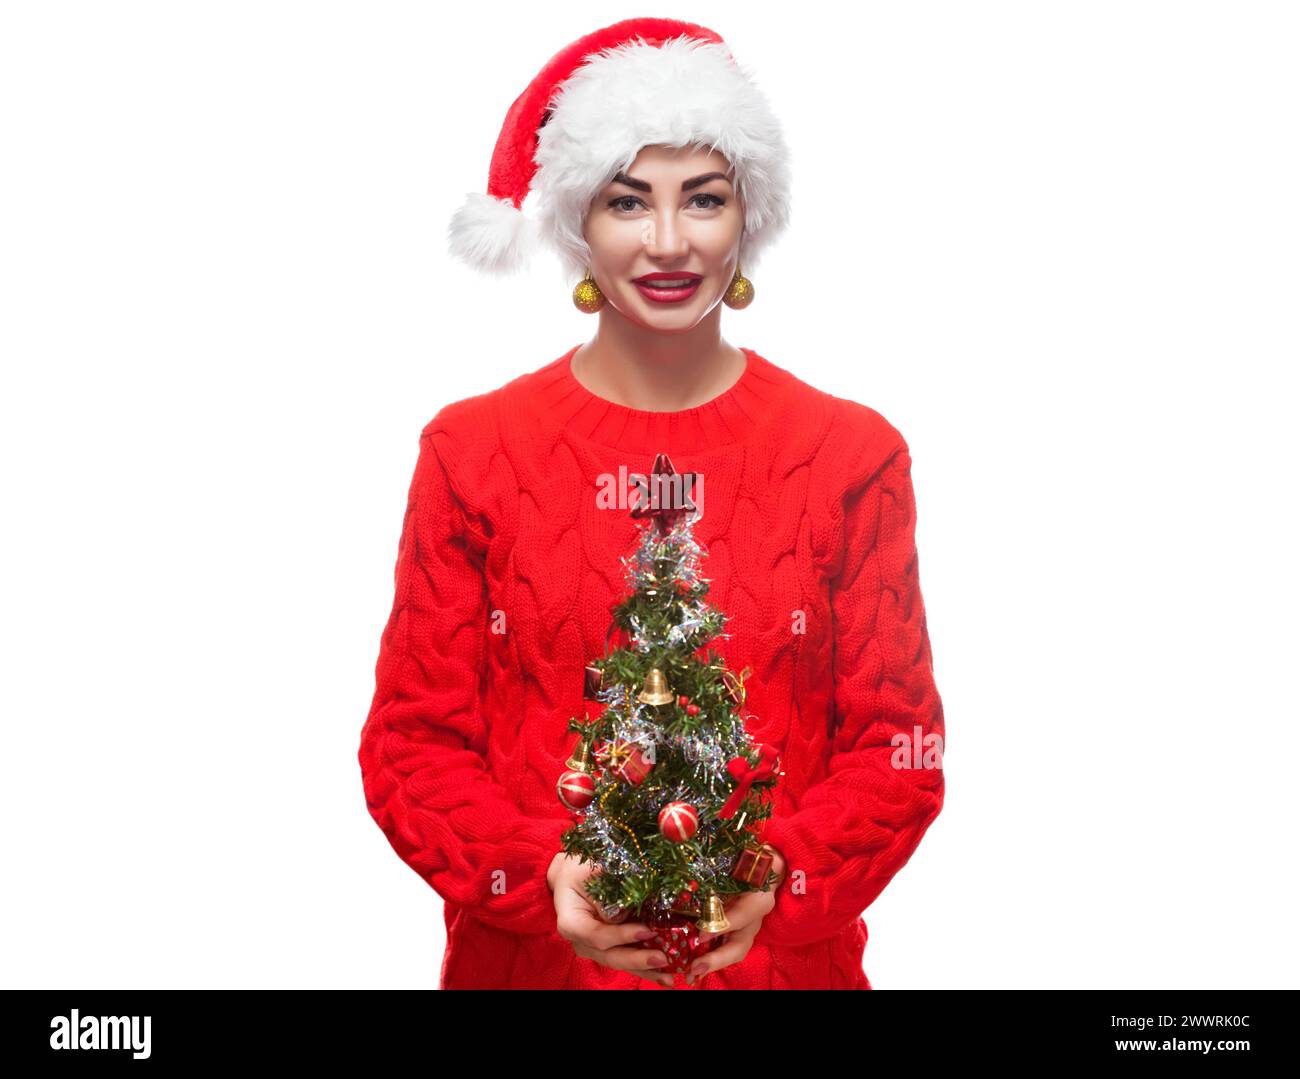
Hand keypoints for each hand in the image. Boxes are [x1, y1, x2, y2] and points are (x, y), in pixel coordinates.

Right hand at [548, 852, 674, 988]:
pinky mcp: (607, 948)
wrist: (571, 877)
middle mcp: (581, 942)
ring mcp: (593, 948)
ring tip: (668, 975)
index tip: (647, 930)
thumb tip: (625, 912)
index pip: (597, 935)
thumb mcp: (590, 872)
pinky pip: (626, 960)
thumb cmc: (579, 870)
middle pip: (610, 956)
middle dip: (637, 960)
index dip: (621, 936)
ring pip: (620, 963)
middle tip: (662, 959)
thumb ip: (606, 891)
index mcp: (572, 923)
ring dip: (645, 970)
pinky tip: (664, 974)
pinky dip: (644, 968)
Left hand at [686, 846, 786, 984]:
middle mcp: (755, 915)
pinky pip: (725, 948)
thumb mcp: (744, 848)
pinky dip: (709, 958)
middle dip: (718, 958)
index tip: (702, 931)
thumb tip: (689, 838)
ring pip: (734, 951)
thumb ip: (730, 850)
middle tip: (696, 966)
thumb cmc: (751, 851)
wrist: (766, 859)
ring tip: (691, 973)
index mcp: (760, 892)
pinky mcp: (737, 929)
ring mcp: (747, 926)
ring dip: (712, 964)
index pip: (746, 912)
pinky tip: (690, 966)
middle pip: (741, 943)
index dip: (725, 924)